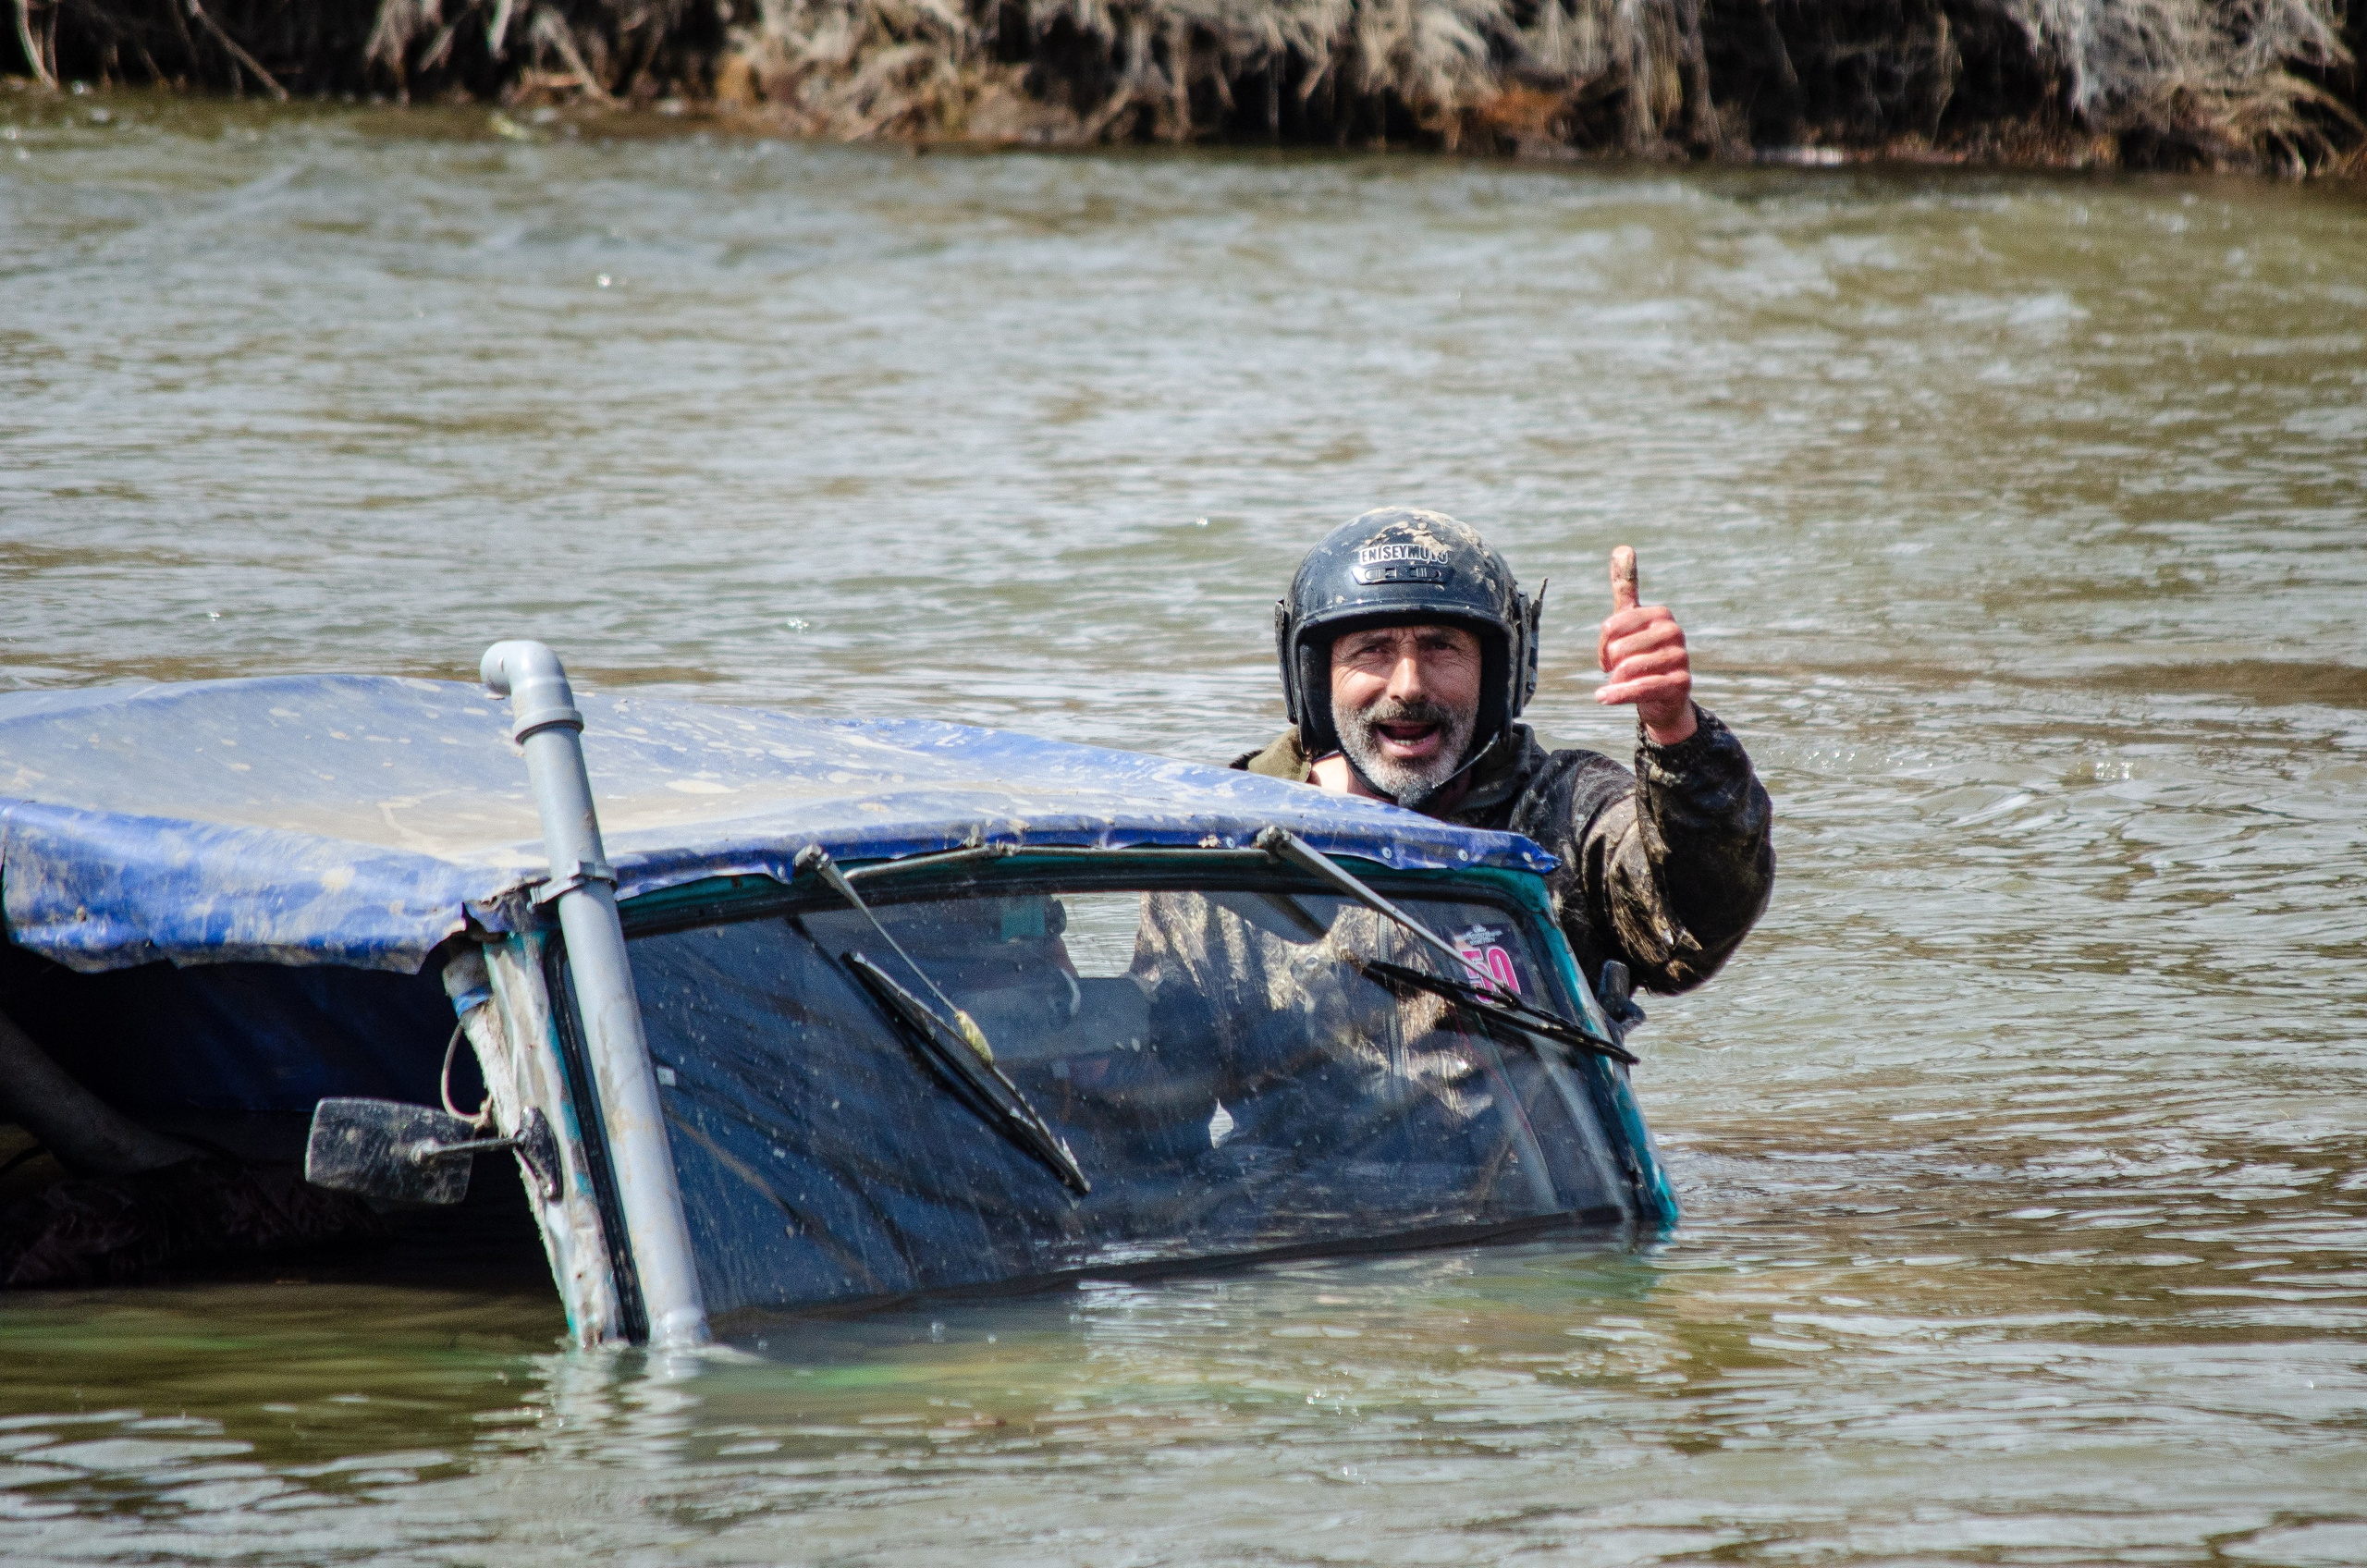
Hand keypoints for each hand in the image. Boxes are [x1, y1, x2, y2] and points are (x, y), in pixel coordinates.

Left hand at [1595, 545, 1697, 745]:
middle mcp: (1674, 632)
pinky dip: (1616, 695)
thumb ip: (1626, 587)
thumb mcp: (1632, 622)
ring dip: (1615, 682)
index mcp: (1661, 614)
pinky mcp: (1680, 684)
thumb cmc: (1642, 655)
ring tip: (1622, 684)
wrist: (1664, 698)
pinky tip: (1602, 697)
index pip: (1610, 626)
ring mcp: (1680, 658)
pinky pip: (1638, 688)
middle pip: (1618, 648)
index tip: (1609, 653)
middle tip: (1618, 671)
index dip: (1602, 645)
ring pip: (1627, 668)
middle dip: (1610, 664)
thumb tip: (1623, 547)